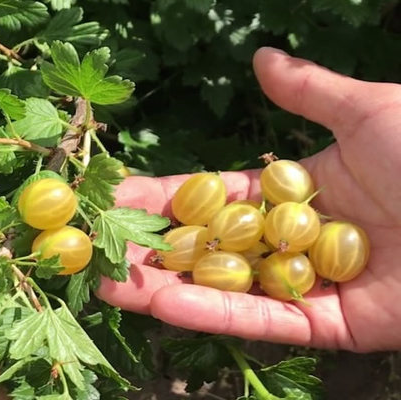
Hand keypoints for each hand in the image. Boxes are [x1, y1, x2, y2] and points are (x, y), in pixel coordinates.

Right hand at [97, 47, 400, 352]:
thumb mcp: (368, 111)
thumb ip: (311, 92)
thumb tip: (262, 60)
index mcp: (299, 190)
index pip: (216, 197)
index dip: (167, 196)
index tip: (118, 195)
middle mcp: (295, 240)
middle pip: (211, 248)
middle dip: (152, 247)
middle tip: (97, 244)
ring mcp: (310, 286)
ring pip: (225, 290)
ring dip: (163, 287)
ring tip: (109, 281)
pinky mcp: (331, 327)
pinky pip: (260, 322)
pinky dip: (207, 314)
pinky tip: (157, 303)